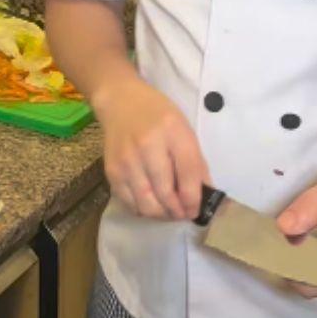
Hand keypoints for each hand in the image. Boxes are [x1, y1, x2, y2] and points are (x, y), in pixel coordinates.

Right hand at [93, 77, 207, 220]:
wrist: (121, 102)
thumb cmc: (159, 114)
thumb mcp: (185, 130)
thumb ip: (195, 161)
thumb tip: (205, 193)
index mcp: (173, 132)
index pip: (187, 173)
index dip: (194, 198)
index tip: (197, 210)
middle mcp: (148, 146)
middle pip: (165, 192)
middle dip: (177, 211)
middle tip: (184, 215)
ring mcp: (126, 160)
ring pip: (145, 203)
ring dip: (161, 215)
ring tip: (170, 213)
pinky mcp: (111, 171)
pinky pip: (128, 201)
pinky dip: (142, 210)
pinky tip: (152, 206)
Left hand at [275, 151, 316, 297]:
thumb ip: (310, 207)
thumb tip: (282, 230)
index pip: (308, 269)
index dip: (283, 261)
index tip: (265, 244)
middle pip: (310, 286)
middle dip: (286, 269)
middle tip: (268, 244)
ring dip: (295, 271)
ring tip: (281, 245)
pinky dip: (307, 269)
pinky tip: (298, 248)